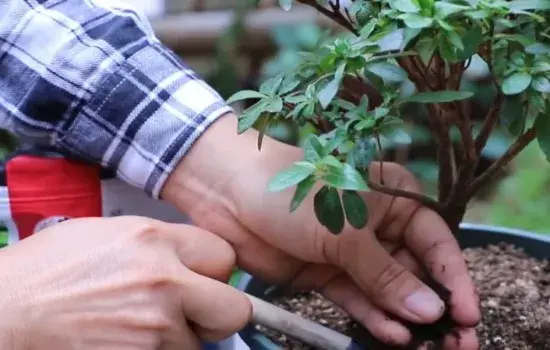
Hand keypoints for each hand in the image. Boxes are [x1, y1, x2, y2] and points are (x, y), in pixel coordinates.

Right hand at [0, 216, 250, 349]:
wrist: (6, 310)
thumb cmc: (49, 268)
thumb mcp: (110, 232)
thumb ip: (161, 243)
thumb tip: (191, 261)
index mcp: (156, 241)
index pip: (225, 258)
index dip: (215, 270)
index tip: (204, 277)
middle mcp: (164, 284)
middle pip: (234, 310)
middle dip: (218, 312)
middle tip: (196, 311)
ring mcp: (153, 329)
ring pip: (197, 344)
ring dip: (178, 338)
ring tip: (140, 326)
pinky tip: (128, 339)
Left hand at [164, 114, 479, 347]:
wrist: (231, 192)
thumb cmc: (297, 192)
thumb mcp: (348, 231)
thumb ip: (387, 274)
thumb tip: (431, 310)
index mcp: (396, 200)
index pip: (436, 244)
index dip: (454, 280)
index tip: (468, 314)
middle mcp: (379, 227)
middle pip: (415, 273)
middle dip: (432, 307)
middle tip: (453, 342)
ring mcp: (351, 253)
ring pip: (387, 292)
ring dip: (405, 319)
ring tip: (425, 346)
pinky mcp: (326, 273)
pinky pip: (358, 300)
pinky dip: (374, 318)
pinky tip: (392, 335)